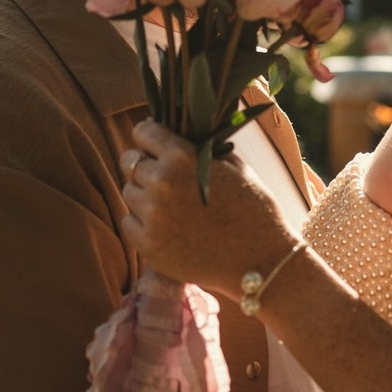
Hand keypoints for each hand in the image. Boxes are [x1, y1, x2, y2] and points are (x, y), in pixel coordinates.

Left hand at [119, 120, 299, 294]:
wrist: (262, 259)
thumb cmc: (254, 209)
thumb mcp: (233, 166)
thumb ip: (201, 148)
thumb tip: (177, 136)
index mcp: (181, 157)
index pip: (143, 132)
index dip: (150, 137)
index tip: (156, 146)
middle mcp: (161, 182)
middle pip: (130, 162)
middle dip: (145, 166)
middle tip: (164, 179)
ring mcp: (152, 216)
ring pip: (129, 193)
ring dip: (144, 195)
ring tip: (172, 206)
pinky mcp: (148, 245)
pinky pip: (129, 223)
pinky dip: (143, 223)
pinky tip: (167, 227)